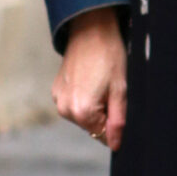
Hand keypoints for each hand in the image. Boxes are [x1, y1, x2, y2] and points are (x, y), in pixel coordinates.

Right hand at [53, 9, 127, 150]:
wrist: (91, 30)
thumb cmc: (109, 56)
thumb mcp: (120, 90)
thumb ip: (118, 121)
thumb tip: (116, 144)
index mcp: (81, 111)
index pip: (103, 136)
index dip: (115, 124)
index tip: (118, 104)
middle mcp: (65, 109)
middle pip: (92, 127)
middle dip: (104, 114)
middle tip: (110, 90)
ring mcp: (58, 100)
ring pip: (83, 116)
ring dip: (94, 106)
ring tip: (100, 82)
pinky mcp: (56, 91)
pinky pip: (74, 104)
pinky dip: (84, 97)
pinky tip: (90, 79)